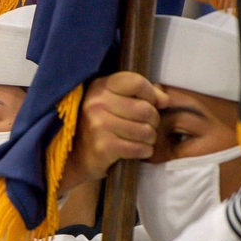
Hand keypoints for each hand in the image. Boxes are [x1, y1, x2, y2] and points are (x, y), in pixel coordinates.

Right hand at [61, 72, 168, 193]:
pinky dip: (144, 151)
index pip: (136, 82)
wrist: (75, 157)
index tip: (153, 104)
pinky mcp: (103, 146)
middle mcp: (96, 104)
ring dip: (150, 138)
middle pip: (145, 109)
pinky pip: (138, 148)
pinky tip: (138, 150)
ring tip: (142, 140)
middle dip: (153, 121)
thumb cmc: (99, 127)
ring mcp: (98, 125)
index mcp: (99, 87)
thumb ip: (139, 95)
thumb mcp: (113, 102)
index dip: (151, 94)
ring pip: (145, 130)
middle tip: (147, 127)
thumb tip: (164, 99)